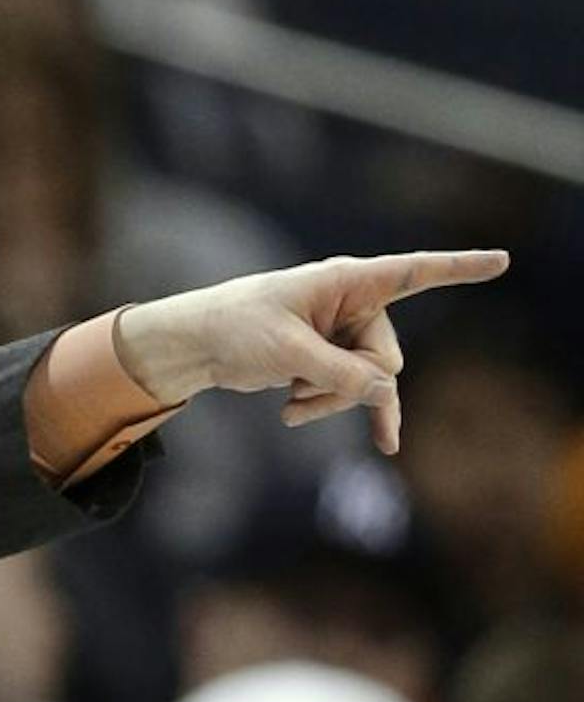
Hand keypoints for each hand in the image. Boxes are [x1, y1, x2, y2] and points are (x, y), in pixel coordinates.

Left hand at [113, 249, 509, 453]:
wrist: (199, 347)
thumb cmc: (235, 329)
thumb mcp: (286, 352)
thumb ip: (338, 373)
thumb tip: (386, 392)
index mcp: (347, 282)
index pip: (414, 272)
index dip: (460, 268)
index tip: (502, 261)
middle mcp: (354, 306)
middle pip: (386, 358)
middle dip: (349, 384)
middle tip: (299, 384)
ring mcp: (344, 336)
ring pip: (370, 384)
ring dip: (331, 402)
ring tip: (289, 406)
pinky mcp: (331, 362)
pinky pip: (356, 395)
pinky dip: (346, 412)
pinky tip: (368, 440)